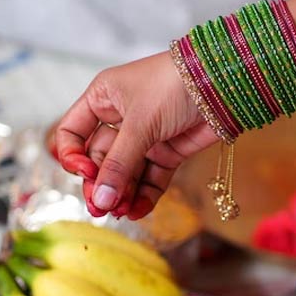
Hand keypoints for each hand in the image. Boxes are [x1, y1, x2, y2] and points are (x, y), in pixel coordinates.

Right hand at [53, 53, 217, 219]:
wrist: (223, 83)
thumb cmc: (174, 85)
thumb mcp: (140, 123)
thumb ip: (119, 164)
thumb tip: (100, 199)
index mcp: (102, 99)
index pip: (73, 133)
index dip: (73, 156)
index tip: (85, 173)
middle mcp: (120, 118)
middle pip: (99, 159)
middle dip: (100, 184)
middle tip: (101, 208)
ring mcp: (145, 137)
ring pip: (125, 173)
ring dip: (121, 194)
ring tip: (120, 213)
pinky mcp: (168, 152)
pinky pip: (150, 179)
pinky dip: (144, 196)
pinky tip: (137, 211)